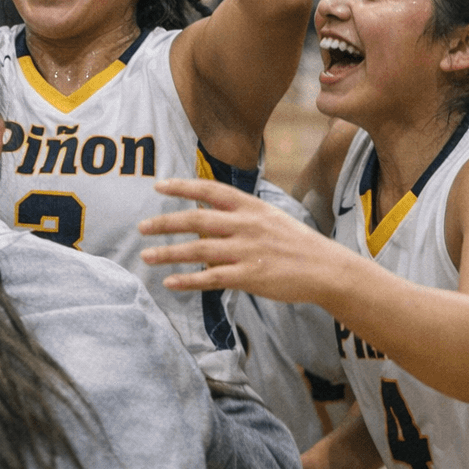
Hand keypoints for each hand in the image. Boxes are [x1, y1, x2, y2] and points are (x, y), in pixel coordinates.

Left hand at [138, 178, 343, 304]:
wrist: (326, 269)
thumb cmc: (296, 243)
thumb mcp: (269, 217)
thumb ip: (239, 215)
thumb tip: (205, 214)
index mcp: (251, 206)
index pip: (210, 190)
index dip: (183, 186)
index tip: (158, 186)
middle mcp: (246, 225)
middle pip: (196, 220)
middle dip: (165, 223)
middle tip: (141, 228)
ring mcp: (247, 251)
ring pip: (199, 250)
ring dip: (169, 253)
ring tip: (146, 257)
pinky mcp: (249, 276)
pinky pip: (212, 278)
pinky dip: (189, 280)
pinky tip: (170, 282)